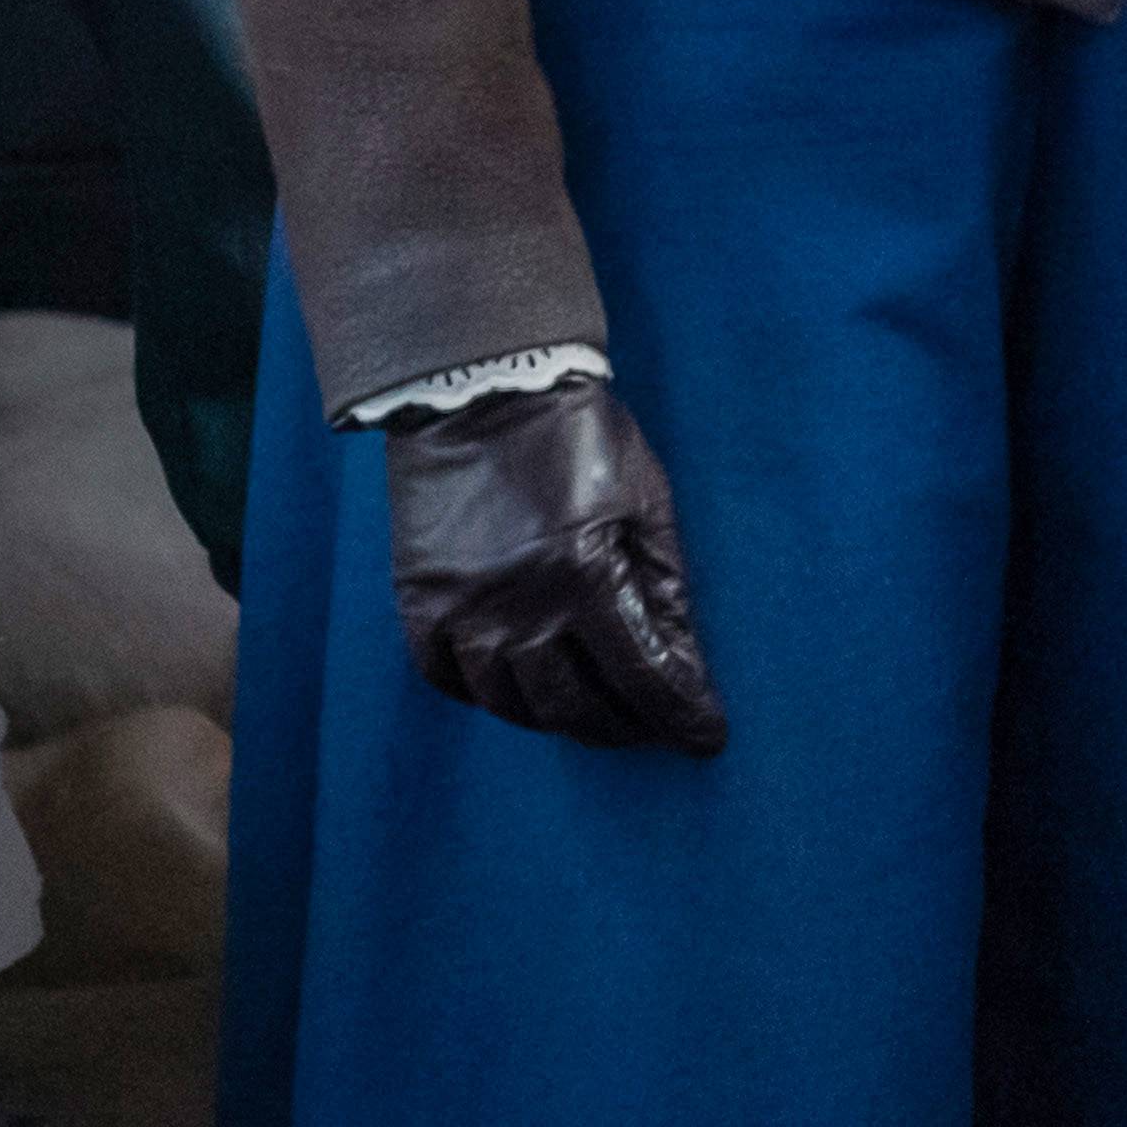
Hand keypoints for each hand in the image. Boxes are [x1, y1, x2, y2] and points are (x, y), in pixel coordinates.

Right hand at [384, 379, 728, 753]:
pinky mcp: (420, 605)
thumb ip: (664, 583)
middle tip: (654, 728)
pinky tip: (522, 693)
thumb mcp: (646, 498)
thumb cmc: (578, 434)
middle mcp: (517, 607)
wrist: (481, 389)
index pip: (643, 675)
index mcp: (583, 575)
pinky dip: (490, 698)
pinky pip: (451, 682)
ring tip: (596, 716)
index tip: (706, 737)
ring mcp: (461, 612)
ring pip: (515, 705)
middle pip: (578, 705)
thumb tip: (684, 658)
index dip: (681, 713)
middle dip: (627, 725)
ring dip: (562, 720)